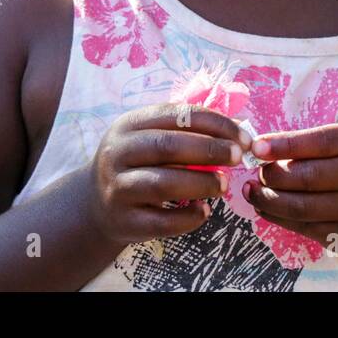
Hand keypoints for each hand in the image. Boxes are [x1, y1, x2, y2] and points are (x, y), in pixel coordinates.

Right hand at [88, 105, 247, 245]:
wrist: (95, 204)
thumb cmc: (136, 164)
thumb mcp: (148, 137)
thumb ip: (184, 131)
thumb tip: (236, 132)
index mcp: (129, 125)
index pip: (176, 115)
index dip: (214, 124)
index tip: (243, 137)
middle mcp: (118, 153)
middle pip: (167, 146)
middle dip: (209, 149)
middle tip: (238, 157)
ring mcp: (118, 188)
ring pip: (163, 183)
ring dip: (200, 183)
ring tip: (223, 185)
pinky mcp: (124, 221)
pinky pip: (161, 222)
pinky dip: (187, 218)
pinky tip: (203, 211)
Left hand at [242, 124, 337, 256]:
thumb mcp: (337, 145)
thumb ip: (303, 143)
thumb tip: (259, 149)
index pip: (320, 143)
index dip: (285, 145)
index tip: (256, 147)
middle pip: (308, 178)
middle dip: (273, 175)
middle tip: (257, 172)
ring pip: (301, 208)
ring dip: (268, 199)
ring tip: (251, 190)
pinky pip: (302, 227)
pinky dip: (276, 216)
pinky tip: (263, 207)